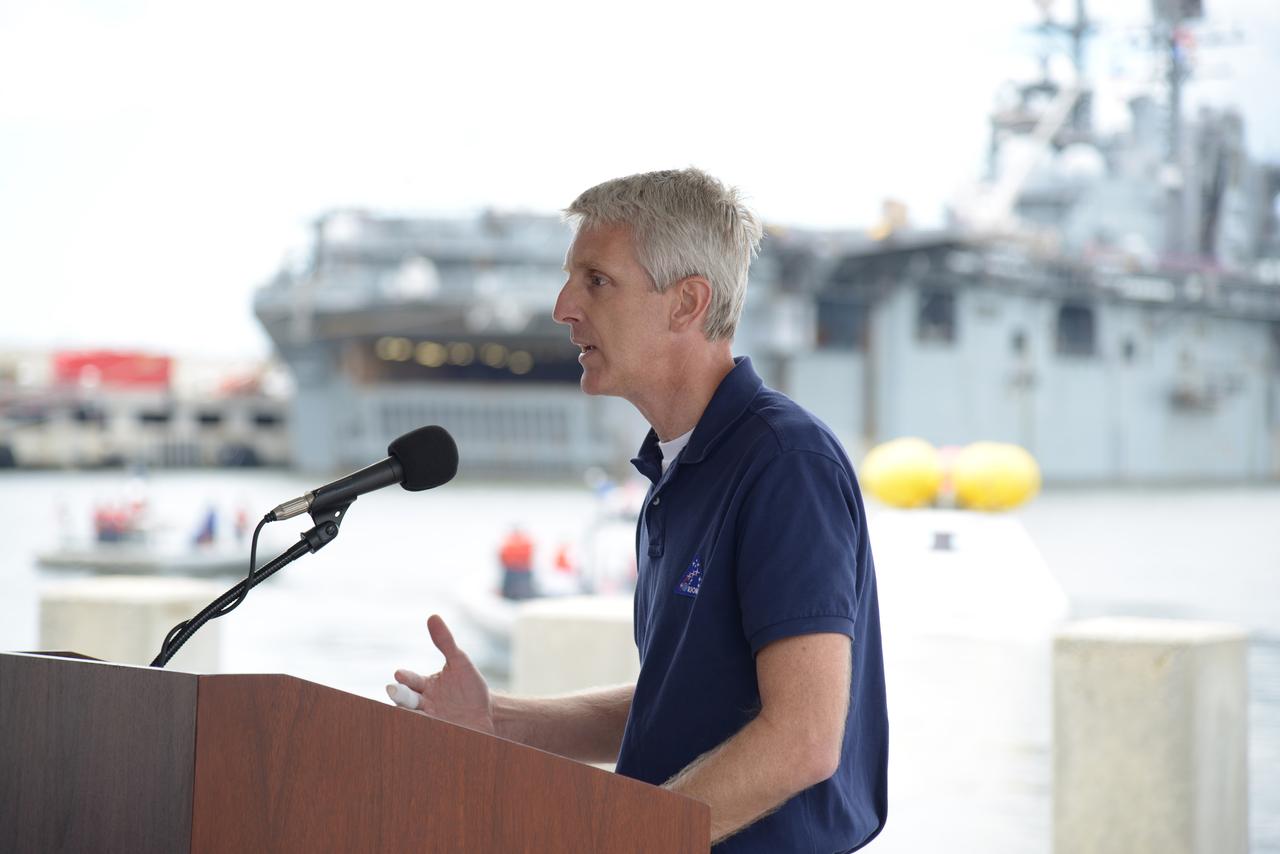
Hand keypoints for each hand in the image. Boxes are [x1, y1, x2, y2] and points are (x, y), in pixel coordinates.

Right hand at [388, 614, 494, 734]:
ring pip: (413, 719)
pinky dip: (425, 733)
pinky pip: (427, 736)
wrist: (488, 714)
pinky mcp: (438, 736)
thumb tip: (432, 616)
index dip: (405, 677)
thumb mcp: (460, 662)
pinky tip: (427, 730)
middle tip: (395, 692)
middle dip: (400, 697)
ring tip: (414, 714)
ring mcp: (430, 722)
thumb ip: (445, 642)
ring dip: (410, 716)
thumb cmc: (470, 687)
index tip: (400, 674)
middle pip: (404, 701)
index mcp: (424, 686)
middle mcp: (422, 705)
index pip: (410, 680)